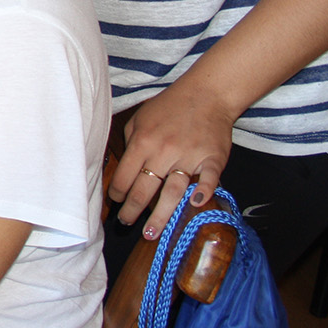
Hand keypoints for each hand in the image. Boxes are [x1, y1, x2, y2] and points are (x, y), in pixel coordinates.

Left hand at [106, 83, 231, 239]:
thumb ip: (129, 141)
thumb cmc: (169, 107)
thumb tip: (123, 168)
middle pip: (144, 189)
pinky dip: (203, 193)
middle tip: (125, 224)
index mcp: (142, 142)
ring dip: (160, 215)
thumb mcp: (139, 118)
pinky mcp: (213, 158)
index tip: (114, 204)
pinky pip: (208, 179)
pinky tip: (194, 206)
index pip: (124, 176)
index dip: (117, 193)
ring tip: (151, 233)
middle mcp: (163, 151)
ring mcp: (189, 156)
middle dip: (132, 210)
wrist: (206, 94)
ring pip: (172, 192)